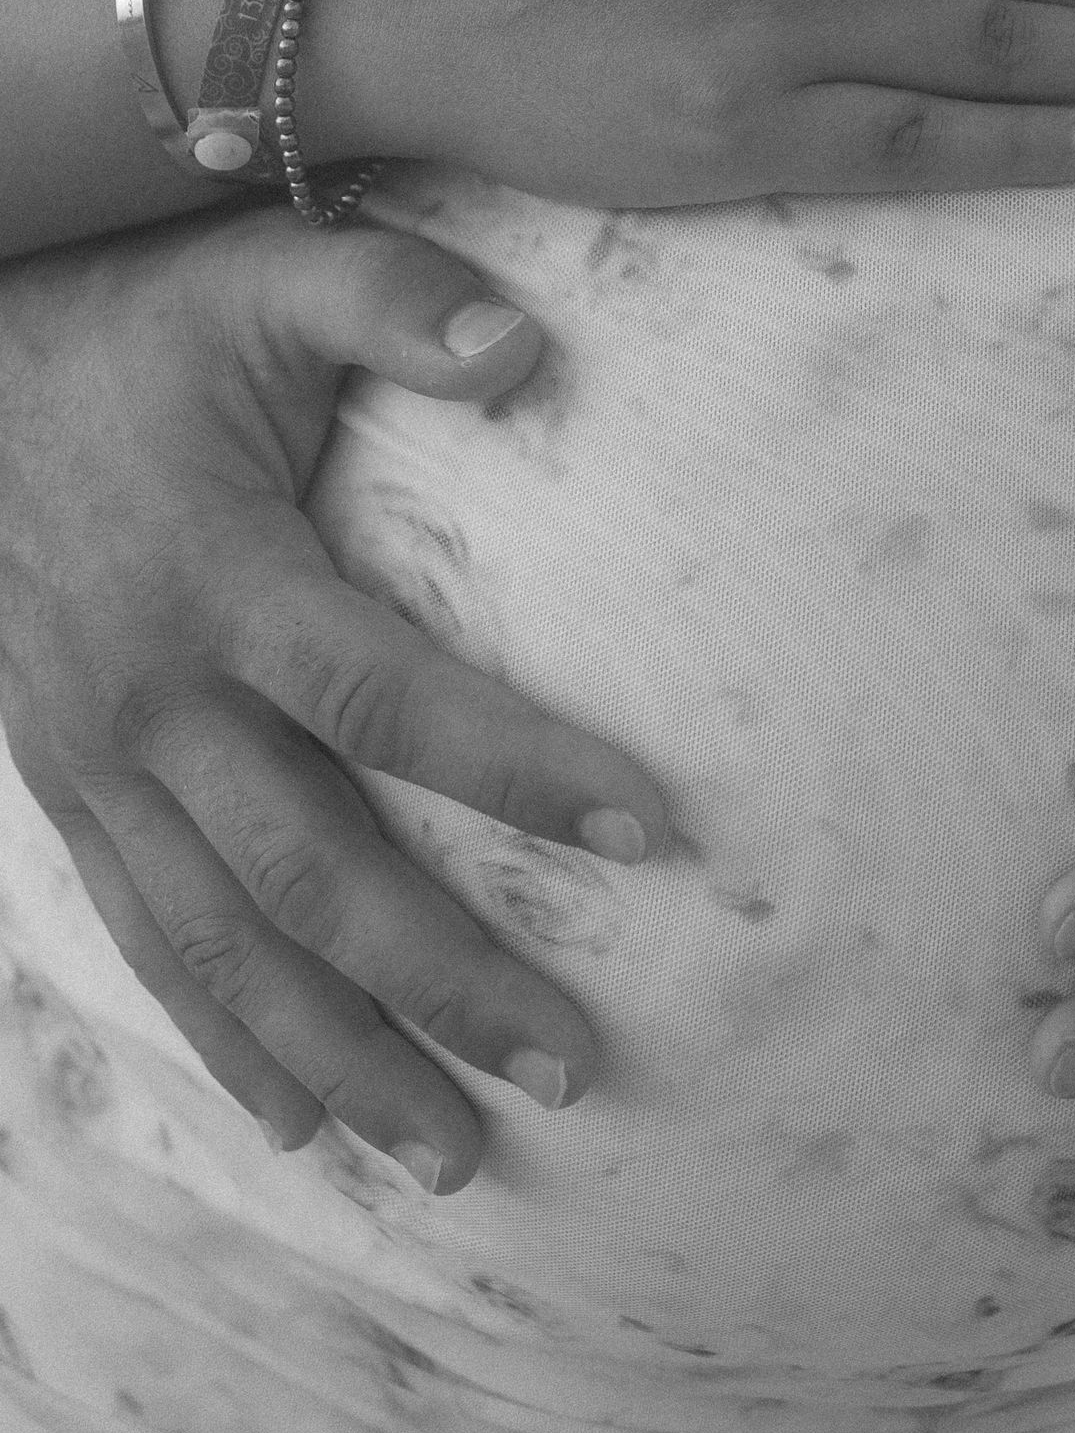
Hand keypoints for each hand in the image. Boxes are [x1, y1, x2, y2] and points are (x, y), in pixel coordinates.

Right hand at [0, 212, 671, 1192]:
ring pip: (222, 947)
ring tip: (455, 1156)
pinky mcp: (64, 793)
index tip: (652, 831)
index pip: (386, 700)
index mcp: (220, 580)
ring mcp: (96, 764)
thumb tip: (525, 347)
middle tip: (574, 1065)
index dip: (517, 769)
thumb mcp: (257, 276)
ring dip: (341, 1058)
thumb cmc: (131, 326)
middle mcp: (152, 699)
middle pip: (310, 872)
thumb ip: (390, 299)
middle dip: (441, 980)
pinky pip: (144, 940)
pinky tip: (298, 1124)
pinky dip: (221, 1041)